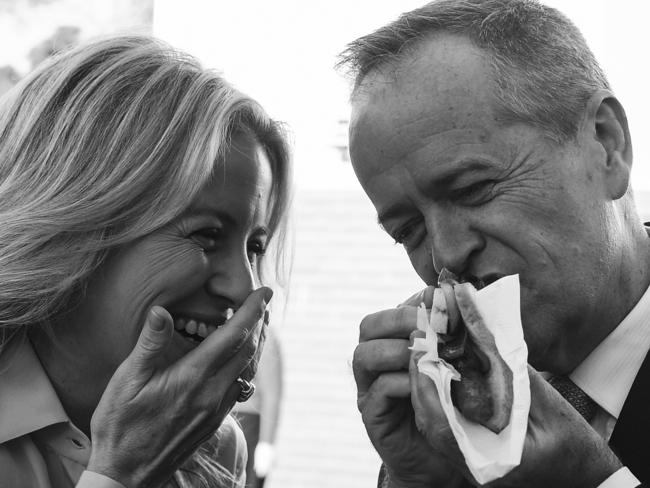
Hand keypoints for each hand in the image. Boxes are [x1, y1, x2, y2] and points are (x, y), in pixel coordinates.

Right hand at [87, 286, 271, 487]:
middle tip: (264, 301)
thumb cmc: (120, 426)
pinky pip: (240, 387)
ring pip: (248, 369)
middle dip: (259, 322)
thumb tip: (161, 310)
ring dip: (257, 344)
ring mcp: (215, 409)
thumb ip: (149, 345)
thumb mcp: (126, 381)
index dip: (252, 311)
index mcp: (193, 378)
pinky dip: (247, 365)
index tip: (264, 292)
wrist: (126, 476)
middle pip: (248, 351)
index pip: (233, 336)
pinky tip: (241, 359)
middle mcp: (212, 393)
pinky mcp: (213, 421)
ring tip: (259, 323)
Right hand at [353, 286, 464, 487]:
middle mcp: (374, 361)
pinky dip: (402, 382)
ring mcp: (369, 387)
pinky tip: (426, 385)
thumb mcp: (455, 362)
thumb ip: (450, 333)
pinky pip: (379, 389)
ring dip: (398, 350)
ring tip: (428, 357)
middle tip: (430, 328)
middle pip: (369, 326)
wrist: (445, 456)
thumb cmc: (452, 404)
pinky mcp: (372, 414)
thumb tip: (455, 294)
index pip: (391, 311)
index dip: (413, 304)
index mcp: (392, 342)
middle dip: (400, 320)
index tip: (443, 305)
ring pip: (365, 354)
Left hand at [410, 340, 621, 485]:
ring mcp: (472, 465)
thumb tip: (481, 335)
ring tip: (427, 348)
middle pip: (430, 421)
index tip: (422, 348)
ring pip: (434, 423)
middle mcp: (474, 468)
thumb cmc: (576, 449)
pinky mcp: (474, 456)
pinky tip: (442, 370)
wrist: (588, 482)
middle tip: (419, 339)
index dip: (426, 383)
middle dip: (421, 378)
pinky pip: (447, 425)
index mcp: (490, 464)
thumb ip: (513, 376)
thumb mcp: (549, 407)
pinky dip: (440, 396)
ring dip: (427, 385)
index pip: (440, 423)